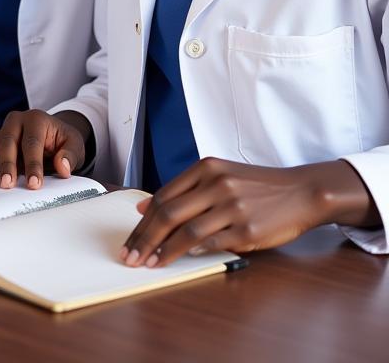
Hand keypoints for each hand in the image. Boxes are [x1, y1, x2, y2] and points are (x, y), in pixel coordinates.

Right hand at [0, 109, 87, 188]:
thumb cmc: (62, 141)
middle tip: (7, 184)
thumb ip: (70, 155)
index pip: (32, 142)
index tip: (34, 184)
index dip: (33, 164)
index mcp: (37, 119)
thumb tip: (62, 167)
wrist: (53, 136)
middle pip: (7, 141)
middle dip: (7, 164)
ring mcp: (2, 130)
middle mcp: (16, 121)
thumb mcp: (75, 144)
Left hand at [121, 157, 377, 267]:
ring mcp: (232, 208)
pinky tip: (179, 258)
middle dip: (144, 238)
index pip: (164, 197)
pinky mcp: (248, 231)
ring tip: (149, 263)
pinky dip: (192, 252)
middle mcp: (216, 185)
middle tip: (130, 255)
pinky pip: (212, 243)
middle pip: (168, 214)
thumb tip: (144, 208)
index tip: (130, 238)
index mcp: (206, 168)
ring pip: (186, 231)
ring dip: (163, 250)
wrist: (301, 191)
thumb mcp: (219, 176)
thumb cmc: (255, 186)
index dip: (143, 221)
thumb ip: (184, 190)